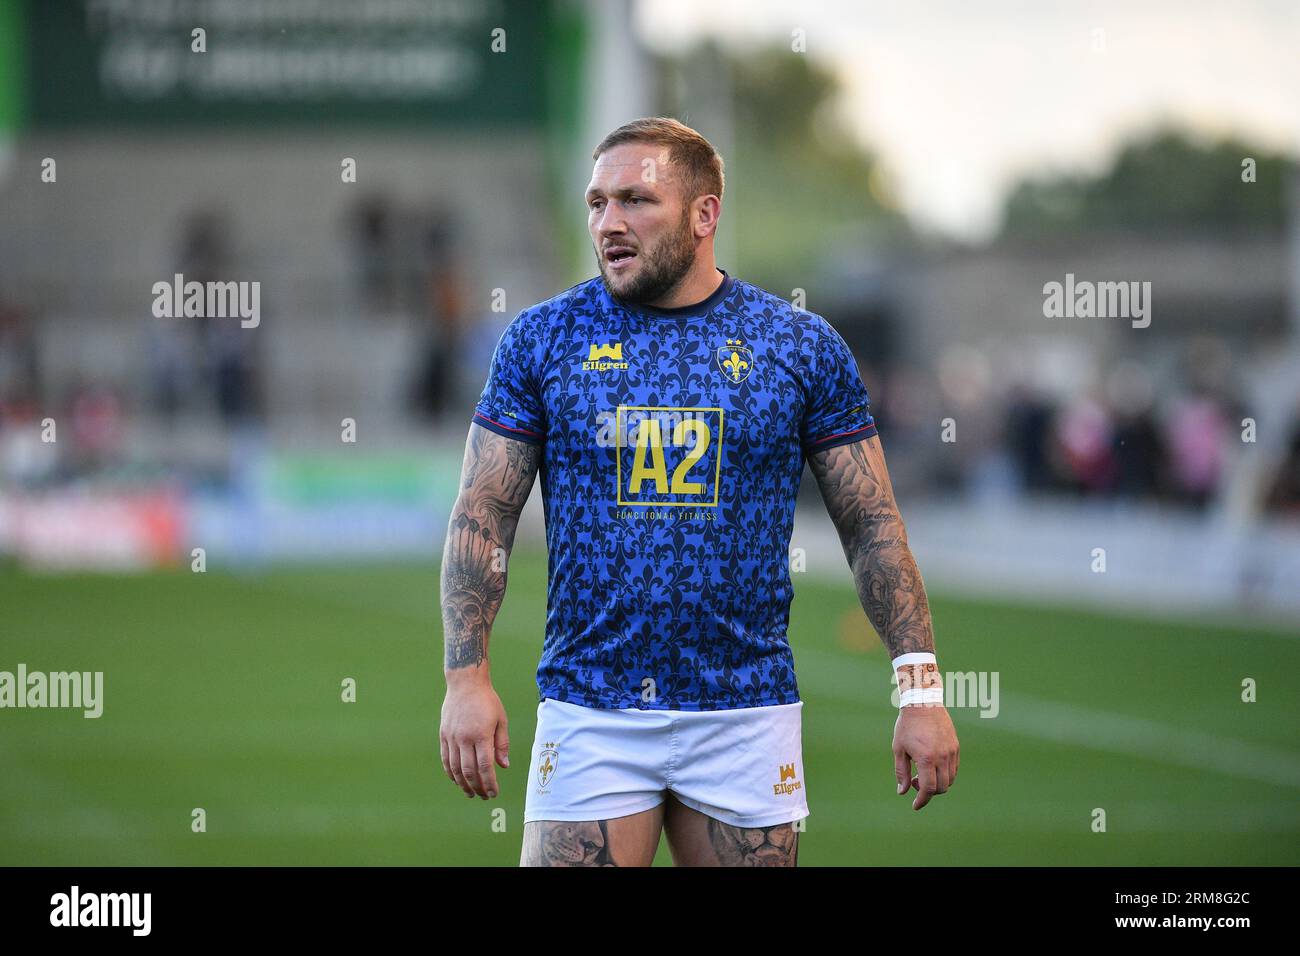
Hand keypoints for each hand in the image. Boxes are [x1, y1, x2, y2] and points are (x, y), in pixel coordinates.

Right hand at [440, 676, 509, 799]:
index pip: (485, 766)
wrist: (465, 683)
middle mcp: (464, 738)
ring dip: (463, 784)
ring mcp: (452, 737)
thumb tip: (504, 766)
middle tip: (484, 796)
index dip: (489, 783)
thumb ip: (502, 744)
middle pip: (469, 771)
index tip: (494, 793)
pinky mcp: (444, 735)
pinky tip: (458, 780)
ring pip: (455, 768)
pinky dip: (451, 773)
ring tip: (471, 793)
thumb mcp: (501, 719)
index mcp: (481, 734)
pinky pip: (446, 759)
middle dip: (477, 787)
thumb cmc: (487, 701)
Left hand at [893, 705, 958, 810]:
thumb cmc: (907, 726)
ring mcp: (951, 752)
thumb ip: (901, 772)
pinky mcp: (956, 747)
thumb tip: (902, 792)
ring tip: (923, 774)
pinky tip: (932, 767)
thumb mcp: (899, 749)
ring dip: (938, 784)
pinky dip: (945, 774)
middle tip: (914, 783)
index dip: (922, 800)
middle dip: (928, 792)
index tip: (915, 805)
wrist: (922, 703)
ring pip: (950, 779)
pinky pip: (954, 768)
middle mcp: (942, 757)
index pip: (928, 789)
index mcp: (926, 759)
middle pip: (941, 787)